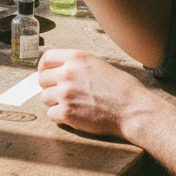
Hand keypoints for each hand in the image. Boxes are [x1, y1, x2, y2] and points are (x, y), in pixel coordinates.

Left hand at [38, 48, 152, 137]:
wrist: (133, 110)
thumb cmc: (122, 89)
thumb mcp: (98, 65)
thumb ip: (77, 66)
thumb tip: (60, 71)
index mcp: (76, 58)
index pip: (47, 58)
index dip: (44, 67)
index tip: (46, 74)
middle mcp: (67, 73)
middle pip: (42, 79)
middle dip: (50, 87)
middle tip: (63, 94)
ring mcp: (65, 93)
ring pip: (45, 98)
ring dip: (55, 103)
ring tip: (74, 106)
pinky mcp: (66, 112)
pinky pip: (51, 114)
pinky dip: (60, 117)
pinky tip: (75, 117)